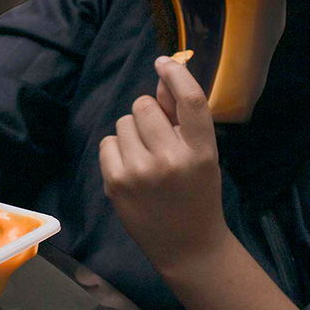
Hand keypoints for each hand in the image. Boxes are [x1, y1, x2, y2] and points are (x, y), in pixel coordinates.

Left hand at [99, 56, 228, 273]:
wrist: (187, 247)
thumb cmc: (196, 193)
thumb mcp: (202, 155)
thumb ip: (183, 117)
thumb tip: (163, 75)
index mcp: (202, 152)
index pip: (190, 101)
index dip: (176, 75)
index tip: (164, 62)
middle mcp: (171, 160)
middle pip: (144, 105)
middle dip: (149, 114)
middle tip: (159, 138)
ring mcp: (140, 173)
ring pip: (123, 122)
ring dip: (132, 133)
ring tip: (147, 158)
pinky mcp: (115, 183)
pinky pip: (107, 142)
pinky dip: (117, 150)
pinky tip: (132, 170)